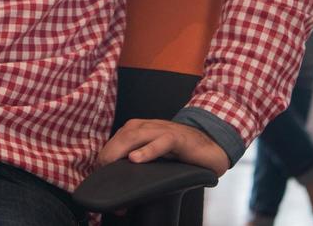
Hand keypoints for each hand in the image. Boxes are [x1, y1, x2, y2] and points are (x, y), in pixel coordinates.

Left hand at [96, 119, 229, 176]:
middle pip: (120, 137)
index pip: (114, 142)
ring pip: (135, 136)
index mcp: (138, 129)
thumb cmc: (180, 152)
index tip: (101, 181)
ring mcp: (163, 130)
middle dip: (109, 157)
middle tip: (102, 176)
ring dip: (121, 152)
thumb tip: (119, 186)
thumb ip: (137, 163)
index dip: (106, 161)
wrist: (210, 144)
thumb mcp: (153, 156)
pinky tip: (136, 159)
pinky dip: (147, 150)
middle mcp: (147, 127)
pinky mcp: (178, 138)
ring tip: (110, 165)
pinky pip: (161, 142)